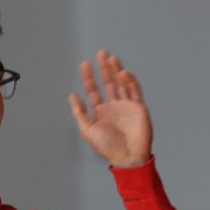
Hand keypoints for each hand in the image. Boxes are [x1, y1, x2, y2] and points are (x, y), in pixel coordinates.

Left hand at [68, 50, 151, 167]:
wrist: (128, 156)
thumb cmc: (107, 147)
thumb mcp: (87, 130)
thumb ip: (79, 113)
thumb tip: (71, 96)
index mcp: (100, 111)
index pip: (93, 90)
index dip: (89, 77)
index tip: (85, 64)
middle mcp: (113, 106)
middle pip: (108, 82)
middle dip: (104, 68)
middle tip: (101, 53)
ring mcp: (126, 105)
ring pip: (121, 83)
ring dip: (116, 70)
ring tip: (111, 58)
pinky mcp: (138, 107)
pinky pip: (134, 90)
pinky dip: (129, 80)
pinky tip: (122, 72)